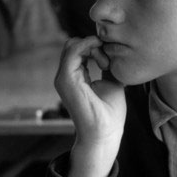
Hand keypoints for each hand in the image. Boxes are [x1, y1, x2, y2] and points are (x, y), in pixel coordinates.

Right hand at [54, 37, 126, 176]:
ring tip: (106, 64)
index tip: (111, 62)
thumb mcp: (112, 82)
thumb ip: (108, 66)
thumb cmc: (110, 112)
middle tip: (109, 62)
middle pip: (74, 44)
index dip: (96, 47)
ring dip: (93, 47)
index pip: (79, 49)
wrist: (105, 132)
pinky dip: (89, 47)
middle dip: (94, 44)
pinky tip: (103, 61)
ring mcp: (63, 77)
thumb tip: (114, 52)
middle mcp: (66, 76)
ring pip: (73, 44)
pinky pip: (73, 50)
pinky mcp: (65, 79)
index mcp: (75, 76)